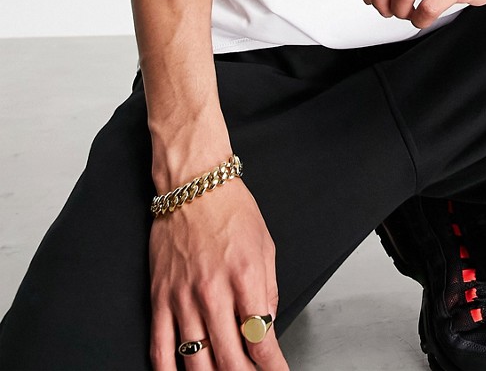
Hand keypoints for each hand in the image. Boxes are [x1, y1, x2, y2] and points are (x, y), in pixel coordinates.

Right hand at [149, 179, 287, 369]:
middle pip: (230, 359)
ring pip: (196, 362)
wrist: (193, 184)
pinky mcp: (160, 298)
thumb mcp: (266, 245)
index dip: (273, 366)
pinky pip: (161, 348)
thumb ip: (269, 290)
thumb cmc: (230, 209)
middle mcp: (214, 292)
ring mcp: (184, 298)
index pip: (261, 338)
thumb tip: (267, 325)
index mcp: (246, 277)